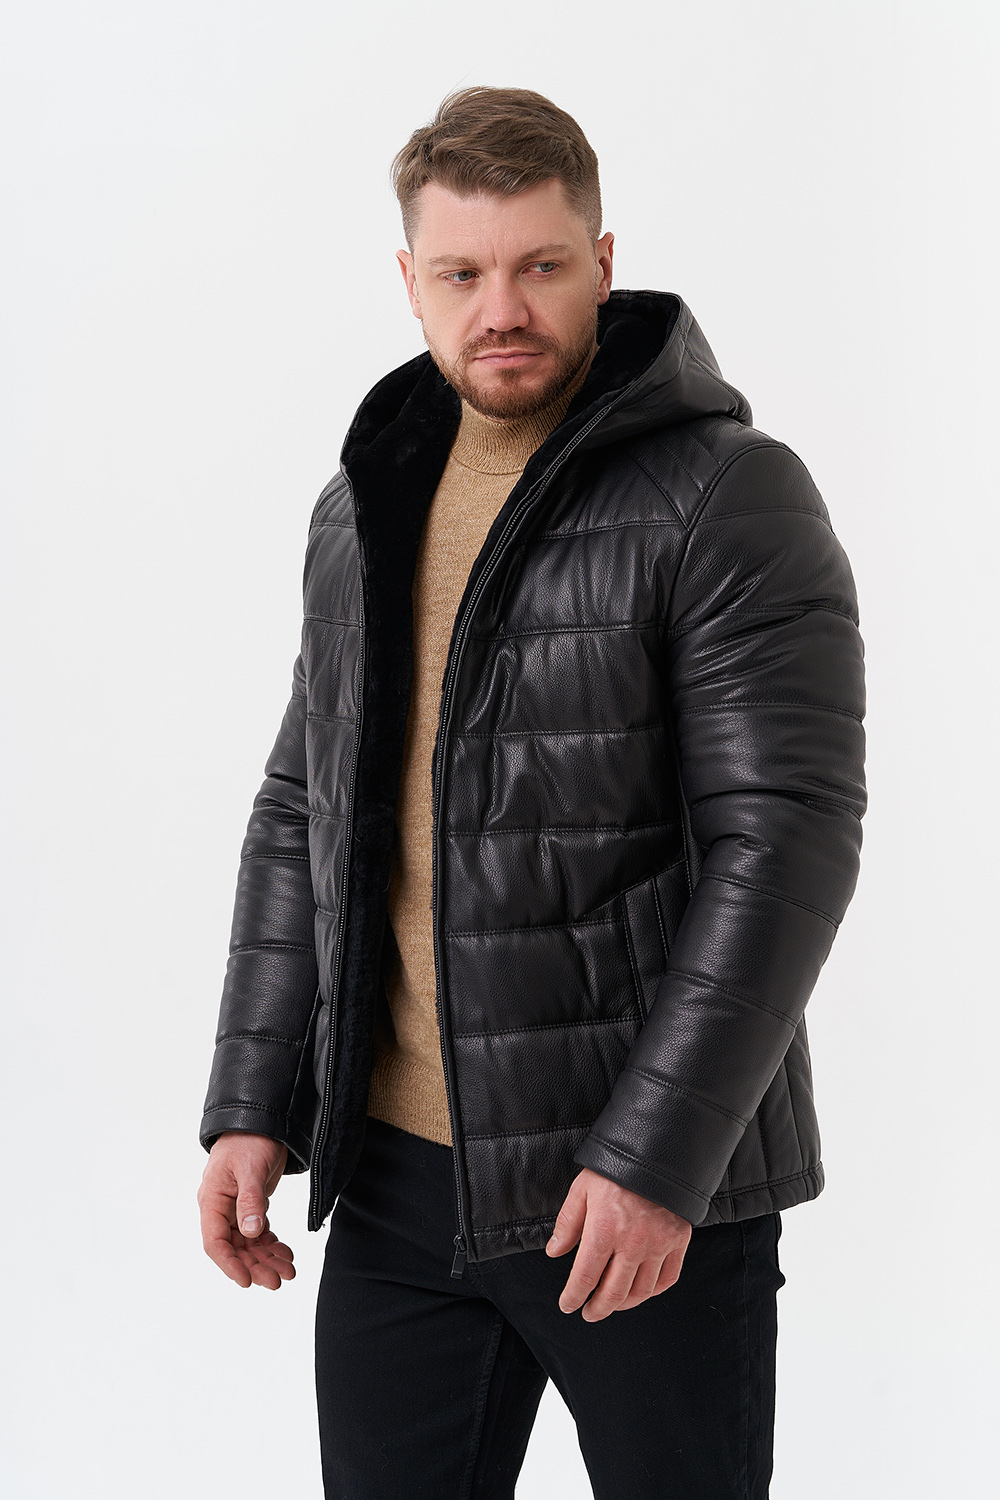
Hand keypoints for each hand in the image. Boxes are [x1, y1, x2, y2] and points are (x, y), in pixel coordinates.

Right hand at [198, 1131, 295, 1289]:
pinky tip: (286, 1253)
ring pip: (249, 1244)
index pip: (215, 1242)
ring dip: (267, 1259)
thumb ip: (250, 1200)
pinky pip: (259, 1233)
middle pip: (235, 1248)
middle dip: (255, 1266)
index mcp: (212, 1201)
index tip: (246, 1281)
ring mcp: (236, 1208)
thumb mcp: (250, 1168)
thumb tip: (251, 1232)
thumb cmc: (250, 1138)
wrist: (263, 1119)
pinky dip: (272, 1245)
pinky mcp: (252, 1205)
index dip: (229, 1264)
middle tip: (278, 1280)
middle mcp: (221, 1208)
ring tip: (288, 1271)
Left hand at [545, 1167, 690, 1320]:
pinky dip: (652, 1292)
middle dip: (598, 1309)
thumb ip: (568, 1224)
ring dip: (624, 1304)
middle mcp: (632, 1243)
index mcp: (604, 1230)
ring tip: (613, 1304)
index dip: (573, 1296)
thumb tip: (555, 1251)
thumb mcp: (582, 1189)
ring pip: (641, 1291)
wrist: (657, 1150)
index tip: (568, 1305)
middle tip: (589, 1313)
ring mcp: (658, 1244)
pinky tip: (641, 1291)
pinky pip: (667, 1279)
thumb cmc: (616, 1167)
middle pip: (613, 1293)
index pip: (585, 1278)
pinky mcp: (678, 1240)